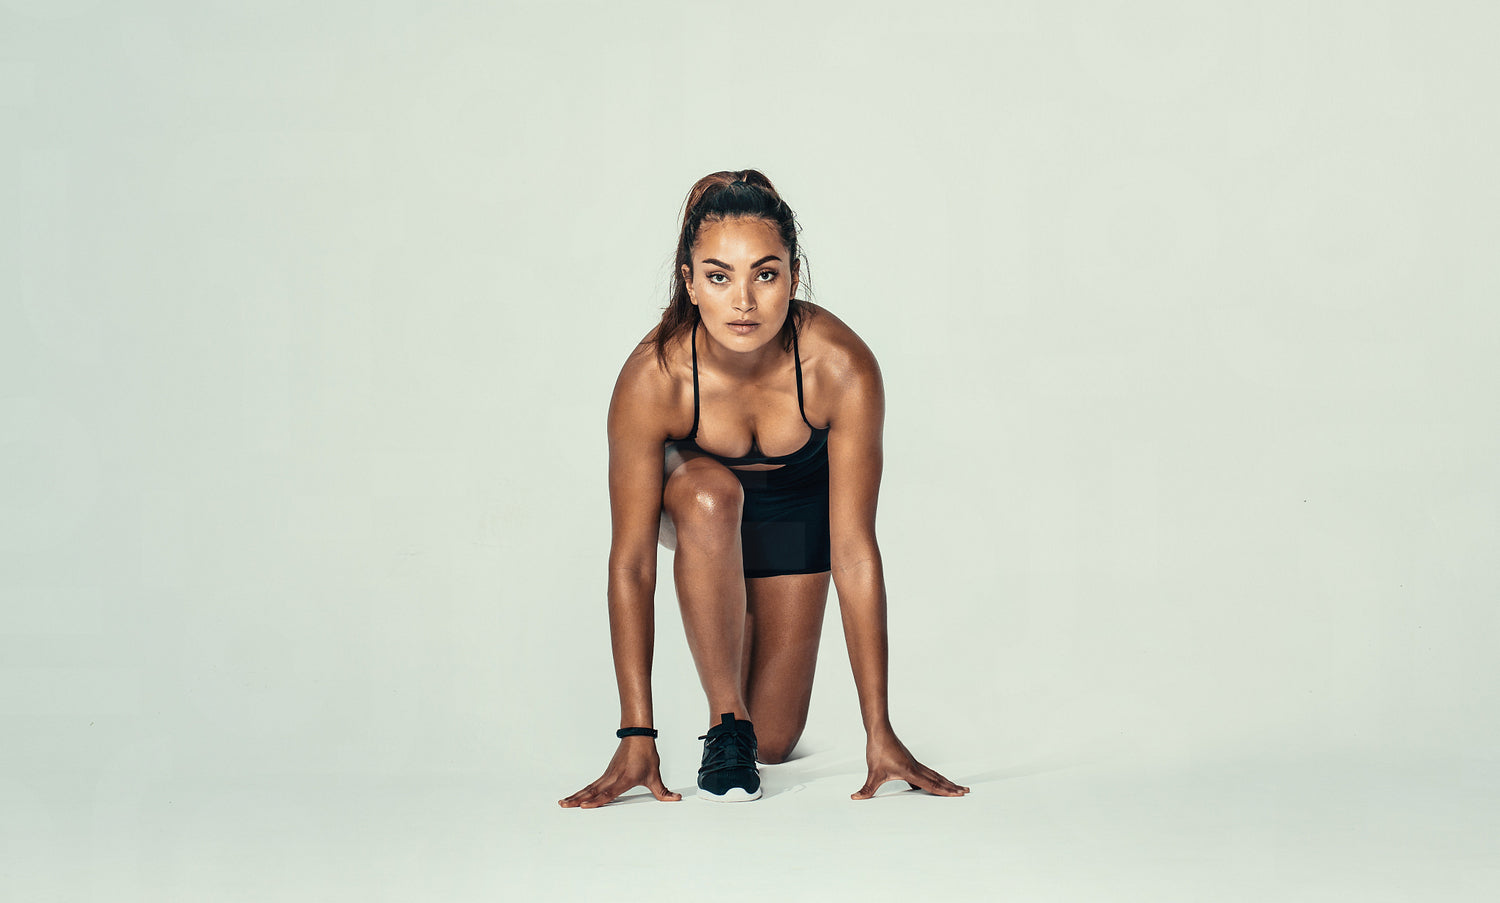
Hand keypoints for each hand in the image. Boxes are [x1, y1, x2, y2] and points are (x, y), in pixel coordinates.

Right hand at [558, 737, 681, 808]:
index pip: (608, 793)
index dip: (597, 801)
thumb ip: (663, 791)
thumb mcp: (655, 775)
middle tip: (565, 806)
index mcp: (624, 779)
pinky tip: (575, 796)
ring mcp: (607, 775)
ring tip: (563, 803)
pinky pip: (592, 784)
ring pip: (589, 788)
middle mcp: (613, 778)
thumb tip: (675, 799)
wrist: (638, 736)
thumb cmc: (645, 754)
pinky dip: (582, 791)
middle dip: (578, 800)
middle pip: (592, 791)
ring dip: (576, 795)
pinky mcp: (606, 774)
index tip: (585, 806)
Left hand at [852, 728, 969, 799]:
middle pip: (938, 779)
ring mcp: (914, 764)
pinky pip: (927, 772)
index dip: (945, 791)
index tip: (958, 794)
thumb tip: (855, 798)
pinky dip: (934, 778)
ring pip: (934, 775)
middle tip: (966, 791)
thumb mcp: (873, 772)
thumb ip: (866, 789)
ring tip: (957, 787)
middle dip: (951, 787)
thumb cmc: (878, 750)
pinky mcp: (910, 761)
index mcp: (910, 772)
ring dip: (945, 782)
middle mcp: (916, 768)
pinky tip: (933, 783)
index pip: (931, 784)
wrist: (880, 731)